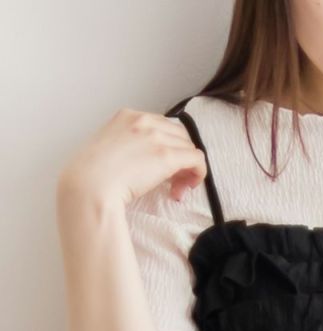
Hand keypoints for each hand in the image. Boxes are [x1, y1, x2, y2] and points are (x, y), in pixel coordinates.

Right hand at [56, 107, 207, 211]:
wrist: (90, 185)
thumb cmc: (92, 175)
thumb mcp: (108, 149)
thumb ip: (128, 147)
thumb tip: (144, 164)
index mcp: (127, 116)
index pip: (161, 126)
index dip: (168, 147)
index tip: (163, 168)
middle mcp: (144, 121)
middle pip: (179, 135)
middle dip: (180, 158)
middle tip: (173, 182)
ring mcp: (156, 137)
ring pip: (189, 147)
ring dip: (187, 170)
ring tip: (176, 189)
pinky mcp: (167, 155)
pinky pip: (197, 159)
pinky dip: (198, 173)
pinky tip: (187, 187)